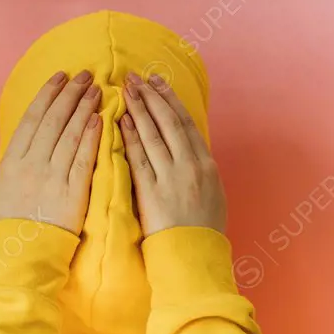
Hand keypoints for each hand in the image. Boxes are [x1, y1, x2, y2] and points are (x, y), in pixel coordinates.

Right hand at [0, 70, 102, 235]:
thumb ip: (17, 159)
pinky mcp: (72, 192)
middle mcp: (31, 164)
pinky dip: (90, 137)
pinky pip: (82, 158)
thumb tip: (29, 134)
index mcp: (13, 161)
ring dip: (83, 109)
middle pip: (52, 120)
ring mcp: (52, 177)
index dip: (47, 94)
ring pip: (69, 135)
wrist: (25, 251)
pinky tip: (99, 119)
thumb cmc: (14, 220)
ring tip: (96, 90)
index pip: (32, 118)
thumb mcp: (4, 186)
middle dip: (69, 94)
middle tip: (84, 75)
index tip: (59, 77)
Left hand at [120, 72, 226, 236]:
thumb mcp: (212, 194)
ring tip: (126, 90)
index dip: (170, 100)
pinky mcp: (153, 192)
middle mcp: (191, 166)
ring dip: (139, 110)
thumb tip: (188, 150)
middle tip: (136, 77)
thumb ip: (200, 170)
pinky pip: (140, 158)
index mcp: (207, 165)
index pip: (186, 123)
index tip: (157, 82)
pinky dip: (130, 137)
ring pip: (154, 135)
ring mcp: (171, 178)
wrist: (194, 255)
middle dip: (152, 96)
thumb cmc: (202, 230)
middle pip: (169, 122)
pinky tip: (121, 121)